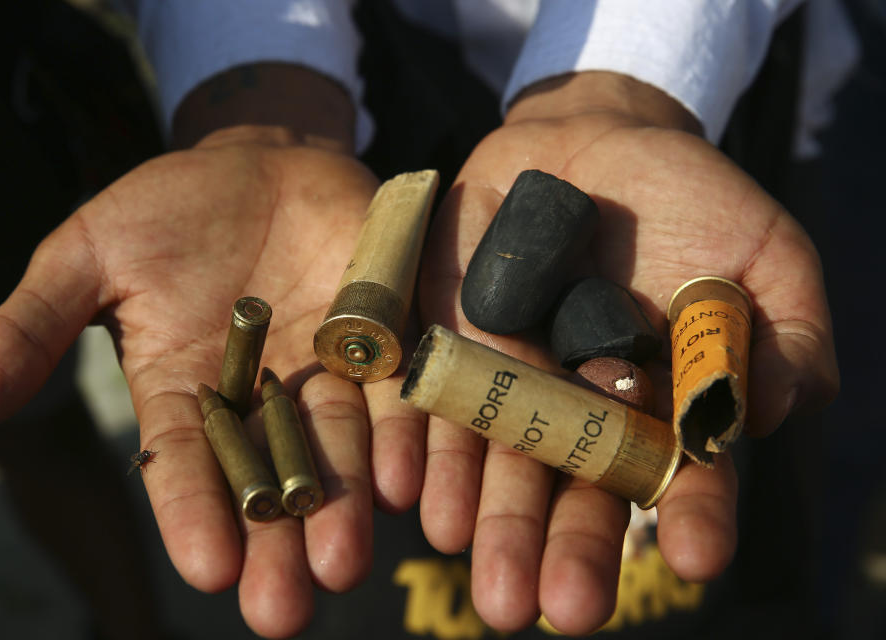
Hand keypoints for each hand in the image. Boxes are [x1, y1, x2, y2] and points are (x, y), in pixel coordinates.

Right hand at [0, 105, 423, 637]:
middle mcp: (258, 398)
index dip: (192, 515)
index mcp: (183, 389)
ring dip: (341, 508)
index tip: (206, 571)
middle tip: (284, 612)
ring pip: (336, 449)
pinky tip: (404, 483)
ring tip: (344, 563)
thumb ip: (30, 331)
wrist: (257, 161)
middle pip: (268, 478)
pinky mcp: (380, 337)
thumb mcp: (85, 258)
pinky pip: (394, 391)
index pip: (184, 463)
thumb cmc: (163, 211)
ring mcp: (325, 370)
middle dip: (276, 544)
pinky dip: (398, 435)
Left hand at [416, 71, 837, 633]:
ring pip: (488, 456)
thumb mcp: (763, 256)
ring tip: (469, 555)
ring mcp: (504, 377)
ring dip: (480, 511)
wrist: (593, 140)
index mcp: (655, 409)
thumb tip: (775, 414)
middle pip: (567, 489)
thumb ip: (786, 336)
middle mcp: (573, 412)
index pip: (675, 476)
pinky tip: (403, 487)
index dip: (691, 515)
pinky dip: (412, 438)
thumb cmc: (692, 201)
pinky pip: (421, 394)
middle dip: (560, 547)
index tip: (698, 559)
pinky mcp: (442, 337)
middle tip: (552, 607)